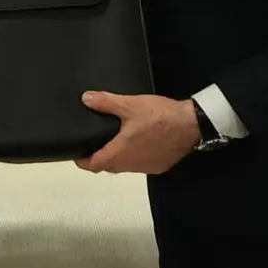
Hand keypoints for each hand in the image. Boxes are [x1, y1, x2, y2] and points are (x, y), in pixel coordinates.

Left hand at [75, 92, 199, 174]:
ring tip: (113, 139)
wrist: (191, 125)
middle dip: (99, 157)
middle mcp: (132, 166)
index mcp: (120, 154)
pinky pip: (140, 164)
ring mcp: (147, 168)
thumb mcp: (130, 105)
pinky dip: (134, 156)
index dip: (82, 160)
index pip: (94, 165)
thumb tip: (86, 99)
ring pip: (125, 166)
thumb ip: (106, 102)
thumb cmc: (159, 116)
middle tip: (93, 142)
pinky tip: (137, 142)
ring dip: (117, 156)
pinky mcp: (160, 166)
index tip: (76, 152)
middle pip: (108, 167)